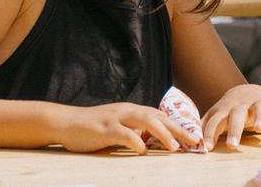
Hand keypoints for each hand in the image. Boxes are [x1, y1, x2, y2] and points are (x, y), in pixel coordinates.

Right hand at [60, 102, 196, 153]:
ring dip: (162, 134)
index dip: (178, 125)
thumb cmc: (92, 128)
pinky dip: (135, 141)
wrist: (65, 122)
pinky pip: (124, 133)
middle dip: (178, 129)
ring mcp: (116, 118)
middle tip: (194, 141)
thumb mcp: (118, 127)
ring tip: (174, 147)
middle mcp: (127, 111)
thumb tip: (152, 142)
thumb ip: (134, 131)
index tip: (193, 137)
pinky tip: (144, 150)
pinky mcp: (104, 129)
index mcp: (132, 110)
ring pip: (145, 121)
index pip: (161, 115)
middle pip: (158, 116)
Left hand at [199, 84, 260, 149]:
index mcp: (225, 110)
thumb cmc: (229, 111)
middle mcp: (241, 106)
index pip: (215, 121)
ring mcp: (258, 104)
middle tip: (232, 145)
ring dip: (259, 117)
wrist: (247, 92)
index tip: (207, 148)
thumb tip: (191, 141)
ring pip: (260, 107)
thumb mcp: (216, 116)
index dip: (210, 133)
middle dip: (234, 129)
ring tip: (258, 129)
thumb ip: (206, 126)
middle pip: (237, 114)